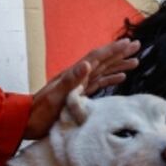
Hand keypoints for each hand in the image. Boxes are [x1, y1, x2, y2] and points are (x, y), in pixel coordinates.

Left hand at [23, 38, 140, 138]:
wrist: (28, 122)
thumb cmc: (40, 111)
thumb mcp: (55, 96)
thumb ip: (71, 80)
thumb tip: (87, 64)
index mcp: (74, 75)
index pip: (97, 58)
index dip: (113, 50)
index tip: (128, 43)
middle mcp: (78, 77)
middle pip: (103, 61)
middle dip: (120, 53)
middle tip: (137, 46)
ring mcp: (80, 86)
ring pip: (104, 71)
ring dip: (119, 65)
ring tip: (135, 62)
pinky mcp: (81, 95)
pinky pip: (100, 84)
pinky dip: (111, 79)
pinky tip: (121, 78)